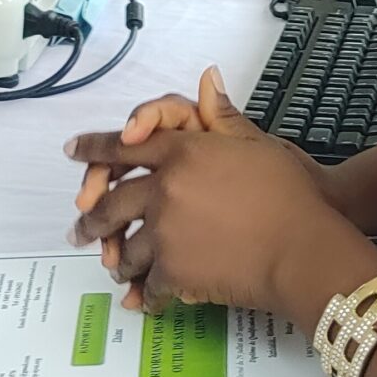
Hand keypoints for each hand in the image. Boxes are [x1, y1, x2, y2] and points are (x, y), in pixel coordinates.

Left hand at [66, 69, 376, 319]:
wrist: (303, 247)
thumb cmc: (291, 194)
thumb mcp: (257, 144)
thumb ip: (222, 116)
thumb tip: (207, 77)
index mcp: (182, 152)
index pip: (124, 147)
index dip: (95, 148)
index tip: (73, 151)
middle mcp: (165, 190)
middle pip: (111, 204)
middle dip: (90, 219)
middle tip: (78, 229)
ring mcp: (165, 233)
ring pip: (124, 249)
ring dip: (117, 261)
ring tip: (113, 269)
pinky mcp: (173, 272)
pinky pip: (147, 284)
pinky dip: (144, 294)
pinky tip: (143, 300)